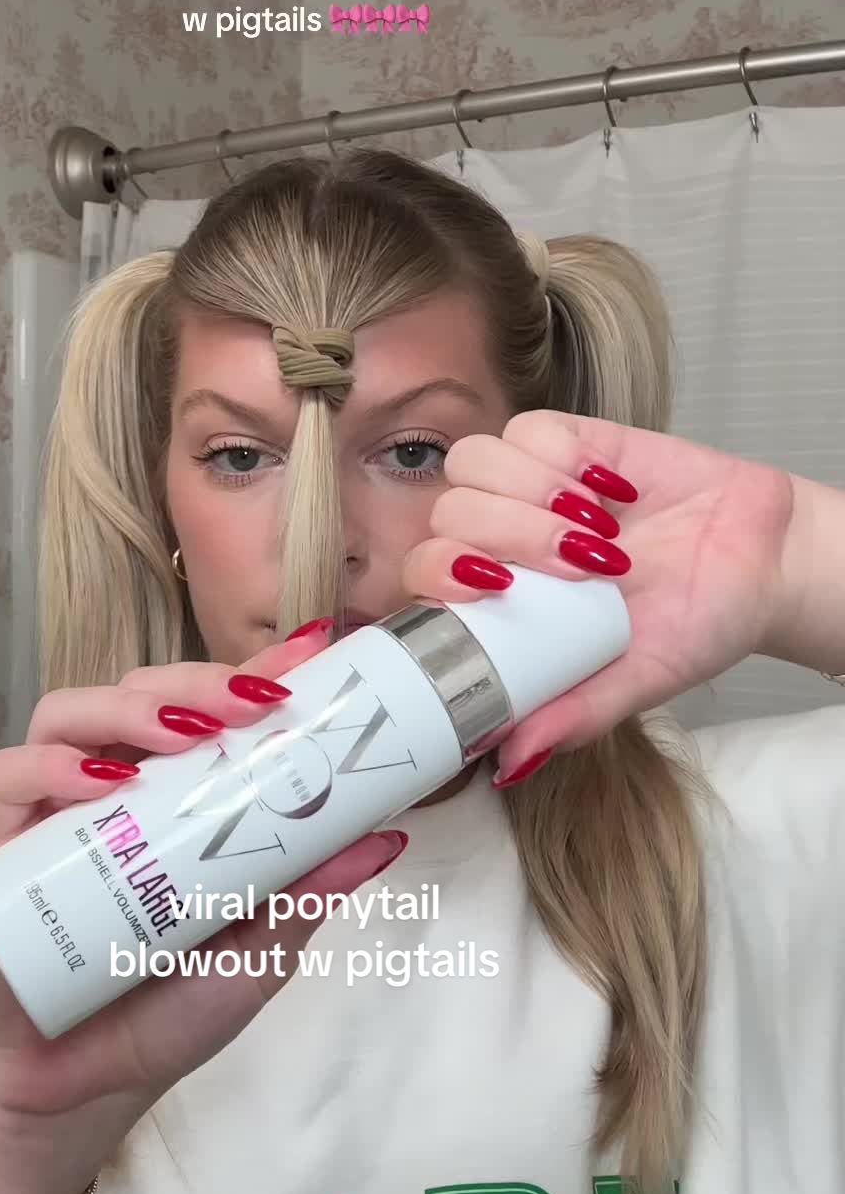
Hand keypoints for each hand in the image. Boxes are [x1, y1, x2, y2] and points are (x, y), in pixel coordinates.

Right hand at [0, 627, 406, 1142]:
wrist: (84, 1093)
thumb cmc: (172, 1013)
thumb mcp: (261, 951)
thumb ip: (311, 891)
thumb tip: (388, 837)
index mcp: (178, 797)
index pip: (211, 711)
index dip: (256, 670)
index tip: (315, 655)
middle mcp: (112, 787)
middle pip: (143, 693)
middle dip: (201, 684)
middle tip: (255, 702)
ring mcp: (49, 810)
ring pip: (72, 711)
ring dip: (130, 708)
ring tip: (184, 734)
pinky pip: (8, 775)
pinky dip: (50, 765)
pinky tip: (98, 783)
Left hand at [401, 410, 795, 779]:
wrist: (767, 562)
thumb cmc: (698, 624)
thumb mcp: (637, 681)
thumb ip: (573, 715)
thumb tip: (508, 765)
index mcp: (504, 601)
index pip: (426, 575)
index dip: (444, 574)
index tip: (503, 588)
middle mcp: (504, 539)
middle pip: (448, 513)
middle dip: (512, 534)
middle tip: (586, 566)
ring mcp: (533, 485)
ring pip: (475, 462)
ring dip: (534, 493)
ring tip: (602, 530)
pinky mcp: (572, 441)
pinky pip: (529, 428)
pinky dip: (565, 456)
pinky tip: (614, 489)